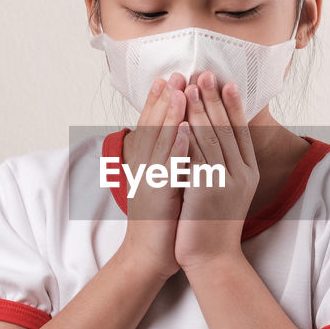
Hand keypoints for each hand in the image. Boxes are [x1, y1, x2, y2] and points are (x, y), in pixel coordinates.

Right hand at [118, 73, 189, 279]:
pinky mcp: (158, 198)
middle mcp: (144, 168)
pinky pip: (168, 169)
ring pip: (159, 142)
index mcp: (146, 164)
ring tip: (181, 90)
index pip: (151, 125)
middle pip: (153, 126)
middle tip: (177, 73)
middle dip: (165, 98)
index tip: (169, 77)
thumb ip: (170, 161)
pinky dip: (175, 149)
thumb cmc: (163, 222)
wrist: (150, 256)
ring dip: (170, 115)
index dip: (159, 101)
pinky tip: (185, 131)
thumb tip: (182, 138)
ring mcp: (149, 181)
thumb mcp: (165, 184)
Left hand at [175, 71, 259, 271]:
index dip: (233, 104)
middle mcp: (242, 173)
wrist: (212, 258)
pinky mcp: (208, 190)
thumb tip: (217, 137)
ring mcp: (226, 181)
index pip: (241, 130)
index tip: (226, 80)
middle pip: (227, 127)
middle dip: (214, 98)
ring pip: (212, 137)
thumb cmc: (213, 224)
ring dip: (200, 108)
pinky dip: (189, 134)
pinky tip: (181, 117)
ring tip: (191, 85)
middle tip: (204, 72)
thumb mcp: (226, 189)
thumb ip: (225, 164)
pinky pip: (197, 156)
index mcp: (248, 171)